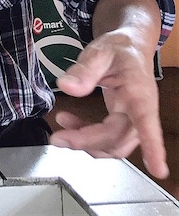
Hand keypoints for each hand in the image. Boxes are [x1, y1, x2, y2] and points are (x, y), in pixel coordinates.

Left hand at [49, 28, 167, 178]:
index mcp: (138, 91)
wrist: (129, 46)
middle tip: (57, 138)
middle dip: (87, 143)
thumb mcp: (99, 52)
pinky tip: (69, 123)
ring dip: (86, 144)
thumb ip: (84, 70)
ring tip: (60, 132)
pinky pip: (107, 139)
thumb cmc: (119, 49)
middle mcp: (140, 110)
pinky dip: (87, 138)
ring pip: (113, 145)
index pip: (146, 121)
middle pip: (118, 139)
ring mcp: (132, 119)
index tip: (158, 169)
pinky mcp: (122, 122)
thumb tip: (66, 86)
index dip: (153, 146)